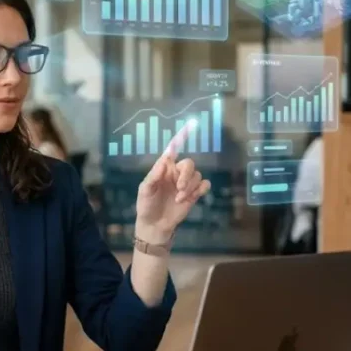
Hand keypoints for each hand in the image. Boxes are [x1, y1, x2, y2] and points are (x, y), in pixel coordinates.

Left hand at [136, 122, 210, 240]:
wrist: (154, 224)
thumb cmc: (146, 205)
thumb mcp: (145, 190)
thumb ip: (154, 175)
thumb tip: (165, 158)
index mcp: (163, 168)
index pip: (172, 151)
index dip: (180, 139)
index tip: (190, 126)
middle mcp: (176, 173)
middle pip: (189, 163)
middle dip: (186, 174)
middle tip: (179, 187)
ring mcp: (185, 183)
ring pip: (197, 175)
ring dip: (190, 186)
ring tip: (179, 198)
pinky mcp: (194, 194)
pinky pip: (205, 184)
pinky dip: (201, 189)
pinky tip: (192, 197)